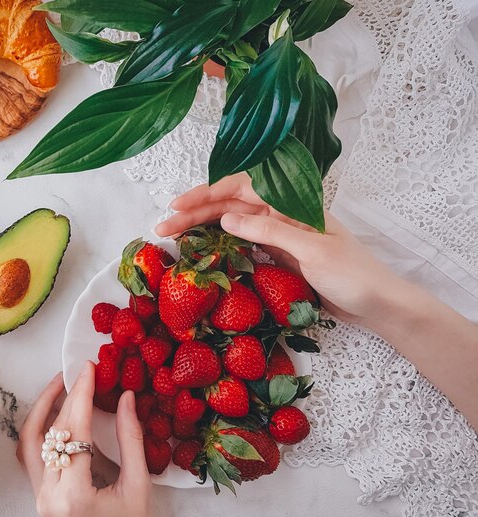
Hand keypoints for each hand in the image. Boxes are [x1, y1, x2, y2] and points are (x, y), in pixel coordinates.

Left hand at [17, 363, 156, 516]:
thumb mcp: (139, 486)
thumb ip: (131, 438)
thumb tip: (125, 397)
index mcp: (74, 494)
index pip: (72, 431)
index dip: (80, 395)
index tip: (87, 369)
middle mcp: (49, 496)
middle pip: (47, 434)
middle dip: (62, 397)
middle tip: (77, 372)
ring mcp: (41, 499)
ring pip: (31, 444)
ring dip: (43, 411)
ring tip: (62, 386)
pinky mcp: (42, 500)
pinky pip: (35, 458)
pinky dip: (44, 431)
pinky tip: (58, 415)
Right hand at [155, 173, 400, 326]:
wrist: (377, 304)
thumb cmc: (352, 275)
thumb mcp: (311, 251)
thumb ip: (270, 231)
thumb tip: (227, 216)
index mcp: (293, 205)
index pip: (242, 189)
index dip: (207, 194)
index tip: (178, 205)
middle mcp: (283, 215)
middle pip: (232, 206)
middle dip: (196, 212)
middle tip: (163, 226)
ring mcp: (281, 236)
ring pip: (234, 224)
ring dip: (204, 228)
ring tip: (174, 236)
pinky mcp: (280, 256)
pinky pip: (244, 244)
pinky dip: (222, 244)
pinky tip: (205, 249)